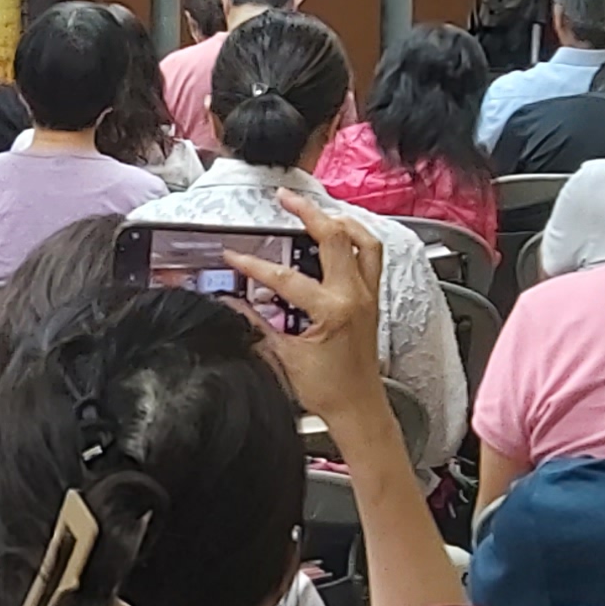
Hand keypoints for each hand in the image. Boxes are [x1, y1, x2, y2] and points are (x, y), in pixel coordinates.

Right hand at [227, 199, 393, 450]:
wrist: (357, 407)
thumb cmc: (328, 390)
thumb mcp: (283, 355)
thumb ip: (257, 323)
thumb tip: (233, 304)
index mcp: (333, 310)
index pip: (286, 277)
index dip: (255, 265)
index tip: (234, 256)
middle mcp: (355, 295)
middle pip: (336, 237)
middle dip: (308, 213)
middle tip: (285, 198)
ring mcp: (368, 294)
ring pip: (363, 241)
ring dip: (340, 221)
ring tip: (316, 212)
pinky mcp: (371, 299)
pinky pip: (371, 257)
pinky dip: (356, 240)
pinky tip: (338, 237)